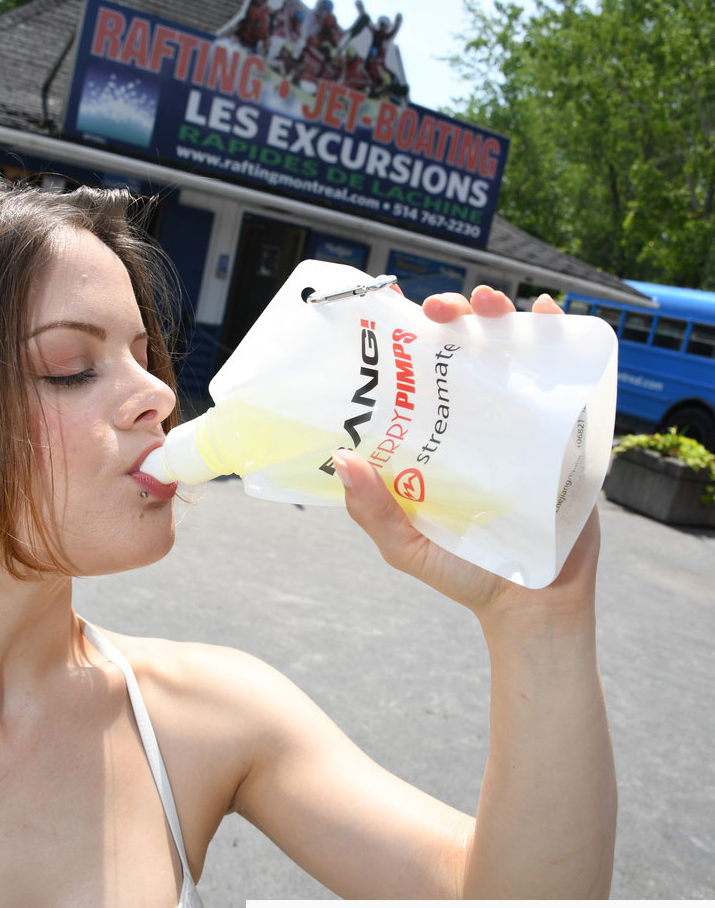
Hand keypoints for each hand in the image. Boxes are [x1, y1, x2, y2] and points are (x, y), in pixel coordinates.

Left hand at [333, 287, 600, 630]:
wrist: (535, 605)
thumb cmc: (464, 573)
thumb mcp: (407, 546)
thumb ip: (374, 512)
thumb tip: (345, 459)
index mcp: (434, 438)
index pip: (415, 375)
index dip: (404, 337)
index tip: (390, 306)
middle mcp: (474, 420)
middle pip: (462, 349)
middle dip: (452, 314)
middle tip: (439, 310)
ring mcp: (520, 421)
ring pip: (510, 350)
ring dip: (500, 313)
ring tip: (489, 302)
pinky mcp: (563, 432)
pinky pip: (563, 374)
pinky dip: (557, 336)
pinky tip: (547, 313)